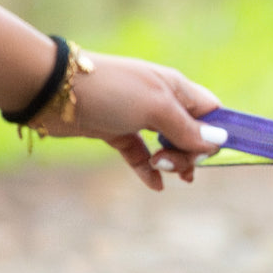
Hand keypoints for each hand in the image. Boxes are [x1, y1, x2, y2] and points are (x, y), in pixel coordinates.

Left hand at [27, 52, 225, 190]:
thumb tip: (218, 141)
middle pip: (191, 133)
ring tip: (161, 169)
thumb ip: (187, 128)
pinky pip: (140, 154)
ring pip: (167, 145)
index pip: (211, 110)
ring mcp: (137, 117)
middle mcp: (160, 101)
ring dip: (171, 162)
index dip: (218, 132)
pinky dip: (149, 169)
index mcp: (176, 88)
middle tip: (176, 165)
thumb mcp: (156, 108)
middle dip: (190, 154)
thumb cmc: (111, 91)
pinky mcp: (116, 131)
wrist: (54, 92)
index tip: (215, 155)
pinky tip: (155, 184)